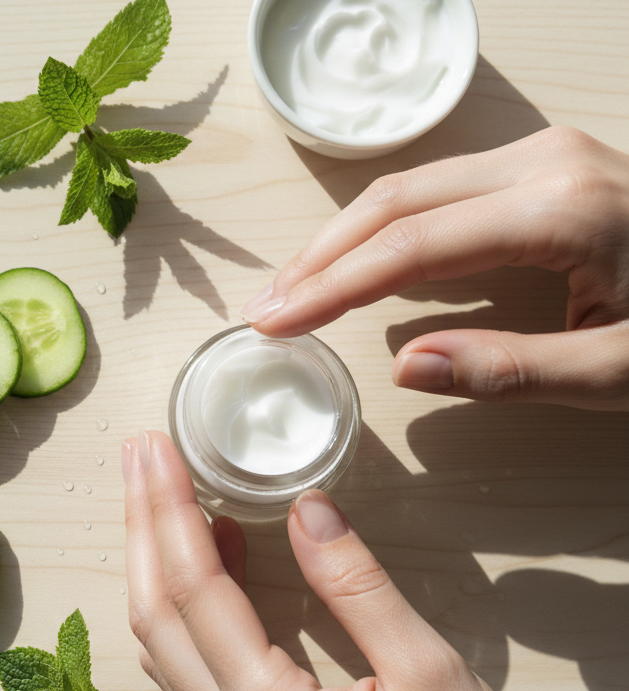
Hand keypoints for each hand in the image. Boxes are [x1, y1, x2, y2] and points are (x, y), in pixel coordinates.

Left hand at [123, 430, 562, 690]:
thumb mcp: (428, 672)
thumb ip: (358, 586)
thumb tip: (305, 507)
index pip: (195, 591)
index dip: (169, 511)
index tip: (155, 449)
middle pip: (157, 614)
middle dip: (143, 526)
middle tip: (140, 454)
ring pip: (163, 644)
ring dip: (153, 564)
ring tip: (160, 495)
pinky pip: (188, 669)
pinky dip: (182, 607)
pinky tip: (210, 563)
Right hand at [239, 126, 628, 410]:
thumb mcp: (621, 370)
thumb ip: (512, 369)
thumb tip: (403, 368)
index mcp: (560, 210)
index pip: (412, 248)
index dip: (332, 288)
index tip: (275, 324)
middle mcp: (543, 162)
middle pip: (395, 203)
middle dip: (319, 258)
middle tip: (263, 310)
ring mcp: (543, 153)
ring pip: (409, 187)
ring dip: (343, 239)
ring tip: (292, 290)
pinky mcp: (544, 162)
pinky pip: (438, 187)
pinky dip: (384, 227)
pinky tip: (354, 262)